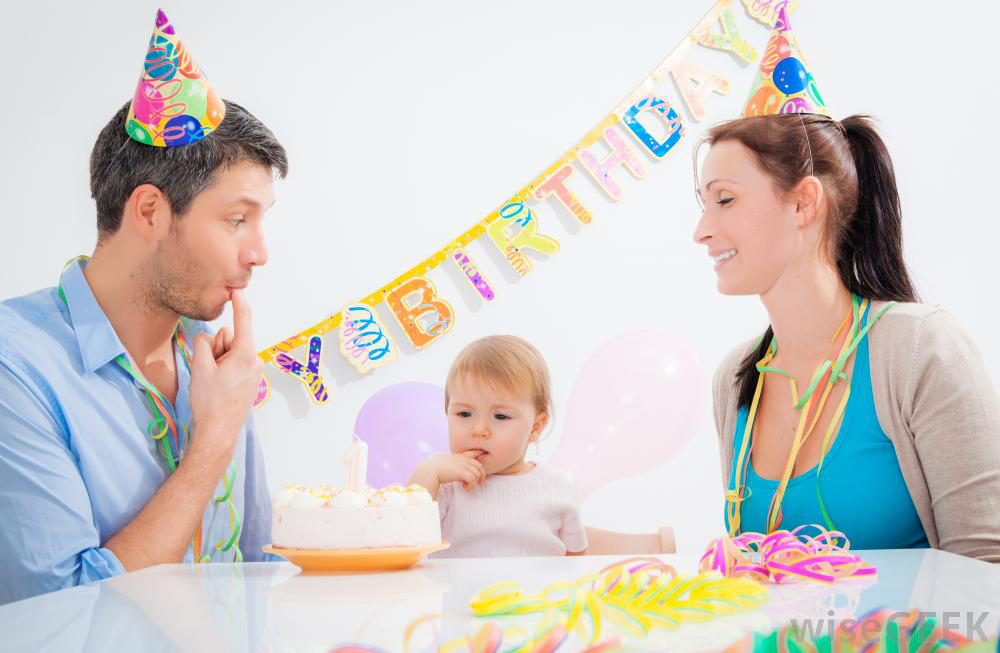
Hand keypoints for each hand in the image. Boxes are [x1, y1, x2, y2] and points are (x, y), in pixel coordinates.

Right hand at [188, 290, 262, 462]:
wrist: (218, 432)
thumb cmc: (210, 402)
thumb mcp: (200, 367)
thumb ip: (204, 344)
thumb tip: (209, 337)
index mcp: (246, 354)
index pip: (243, 320)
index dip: (239, 302)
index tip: (237, 288)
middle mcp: (254, 360)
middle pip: (230, 337)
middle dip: (216, 347)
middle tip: (209, 370)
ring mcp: (253, 371)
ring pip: (229, 351)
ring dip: (218, 360)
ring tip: (214, 381)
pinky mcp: (249, 379)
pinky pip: (232, 363)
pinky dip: (222, 368)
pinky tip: (218, 386)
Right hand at [429, 451, 486, 490]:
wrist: (428, 471)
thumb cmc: (430, 469)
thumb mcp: (440, 462)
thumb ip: (446, 464)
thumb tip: (443, 468)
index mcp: (456, 457)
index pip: (471, 453)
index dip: (478, 453)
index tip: (483, 454)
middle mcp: (461, 460)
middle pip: (479, 465)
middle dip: (481, 475)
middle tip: (479, 483)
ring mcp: (462, 465)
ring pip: (477, 474)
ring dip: (474, 482)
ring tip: (467, 487)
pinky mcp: (461, 472)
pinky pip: (473, 479)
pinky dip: (471, 486)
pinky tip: (465, 488)